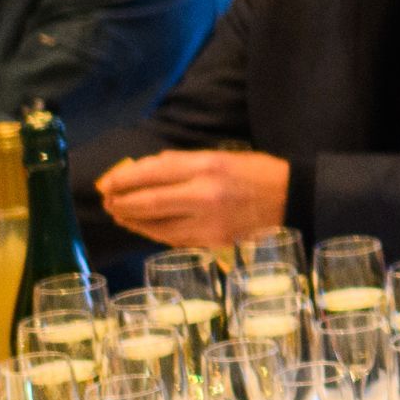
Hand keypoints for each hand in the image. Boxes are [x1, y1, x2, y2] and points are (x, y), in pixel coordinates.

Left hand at [95, 149, 293, 249]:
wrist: (292, 199)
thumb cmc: (254, 173)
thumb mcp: (219, 157)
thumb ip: (180, 164)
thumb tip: (141, 170)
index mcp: (206, 166)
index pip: (151, 173)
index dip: (123, 179)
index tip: (106, 183)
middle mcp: (205, 194)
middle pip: (148, 202)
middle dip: (121, 203)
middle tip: (106, 201)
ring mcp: (209, 222)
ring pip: (157, 225)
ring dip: (133, 221)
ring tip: (119, 215)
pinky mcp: (213, 241)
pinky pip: (174, 238)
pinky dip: (154, 233)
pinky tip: (144, 227)